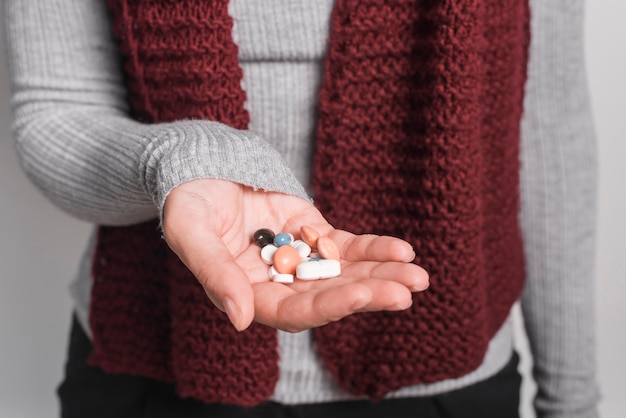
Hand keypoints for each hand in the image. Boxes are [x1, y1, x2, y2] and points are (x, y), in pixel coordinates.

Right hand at [163, 178, 428, 331]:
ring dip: (381, 275)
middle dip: (368, 293)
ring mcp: (300, 259)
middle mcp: (279, 284)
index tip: (361, 296)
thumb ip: (214, 274)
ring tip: (418, 276)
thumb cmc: (185, 201)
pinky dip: (374, 249)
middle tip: (407, 291)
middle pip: (329, 297)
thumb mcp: (190, 232)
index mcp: (248, 295)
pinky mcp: (313, 233)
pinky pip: (347, 246)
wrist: (199, 168)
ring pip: (345, 273)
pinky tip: (403, 251)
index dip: (327, 306)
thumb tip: (240, 320)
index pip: (292, 311)